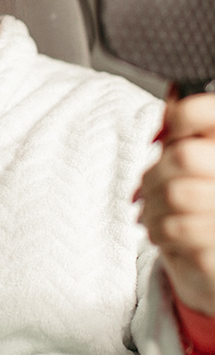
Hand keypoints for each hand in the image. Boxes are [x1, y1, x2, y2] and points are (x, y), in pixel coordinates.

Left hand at [138, 92, 214, 314]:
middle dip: (154, 175)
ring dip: (151, 207)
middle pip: (183, 156)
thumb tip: (175, 90)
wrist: (214, 265)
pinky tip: (163, 233)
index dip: (181, 116)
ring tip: (152, 214)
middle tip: (147, 190)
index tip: (166, 133)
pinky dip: (158, 231)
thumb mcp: (195, 162)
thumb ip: (185, 130)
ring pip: (173, 194)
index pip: (207, 111)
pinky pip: (174, 228)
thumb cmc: (202, 206)